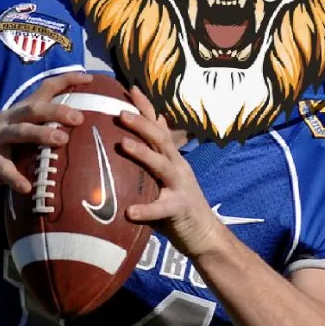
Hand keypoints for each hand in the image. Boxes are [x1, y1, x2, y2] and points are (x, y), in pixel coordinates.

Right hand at [0, 71, 91, 197]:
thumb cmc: (0, 152)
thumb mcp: (22, 139)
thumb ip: (43, 136)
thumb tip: (82, 142)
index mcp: (21, 113)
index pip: (45, 89)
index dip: (66, 81)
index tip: (90, 78)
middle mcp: (9, 119)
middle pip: (34, 109)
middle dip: (57, 111)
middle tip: (79, 118)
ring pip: (20, 131)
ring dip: (41, 134)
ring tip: (61, 141)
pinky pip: (2, 167)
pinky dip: (14, 177)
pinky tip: (26, 187)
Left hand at [119, 87, 219, 259]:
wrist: (205, 236)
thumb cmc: (178, 207)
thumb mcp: (165, 178)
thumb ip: (153, 160)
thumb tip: (134, 141)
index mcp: (172, 159)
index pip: (158, 128)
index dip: (146, 108)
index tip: (130, 88)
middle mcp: (178, 167)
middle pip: (160, 139)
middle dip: (141, 123)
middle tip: (120, 112)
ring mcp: (181, 186)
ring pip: (161, 165)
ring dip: (142, 153)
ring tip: (123, 144)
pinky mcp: (179, 209)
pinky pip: (161, 208)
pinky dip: (146, 209)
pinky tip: (130, 211)